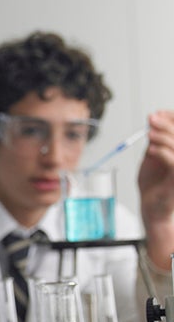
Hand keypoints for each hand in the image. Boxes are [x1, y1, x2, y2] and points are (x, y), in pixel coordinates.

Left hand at [137, 111, 173, 265]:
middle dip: (167, 124)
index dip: (172, 119)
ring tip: (149, 133)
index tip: (157, 113)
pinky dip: (162, 153)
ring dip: (163, 137)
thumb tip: (154, 120)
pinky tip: (150, 150)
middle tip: (151, 118)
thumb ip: (156, 141)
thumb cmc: (154, 184)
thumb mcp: (153, 157)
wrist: (152, 208)